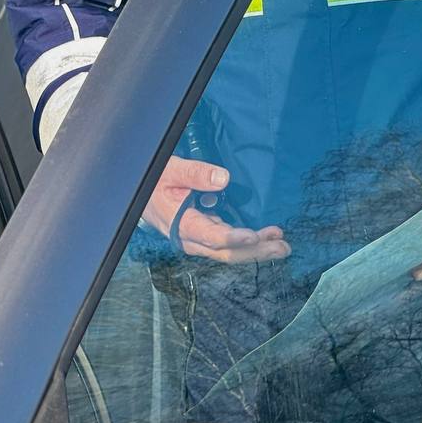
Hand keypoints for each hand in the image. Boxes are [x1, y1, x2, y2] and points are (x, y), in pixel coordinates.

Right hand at [142, 155, 289, 262]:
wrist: (139, 196)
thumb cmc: (153, 181)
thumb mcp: (169, 170)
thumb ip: (194, 173)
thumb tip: (223, 178)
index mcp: (181, 225)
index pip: (209, 236)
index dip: (232, 238)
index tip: (253, 236)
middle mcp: (191, 239)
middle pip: (225, 251)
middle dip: (255, 250)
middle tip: (282, 245)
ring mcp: (198, 240)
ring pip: (229, 252)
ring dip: (256, 249)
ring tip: (282, 245)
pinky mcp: (204, 235)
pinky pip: (227, 245)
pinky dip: (248, 244)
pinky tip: (265, 238)